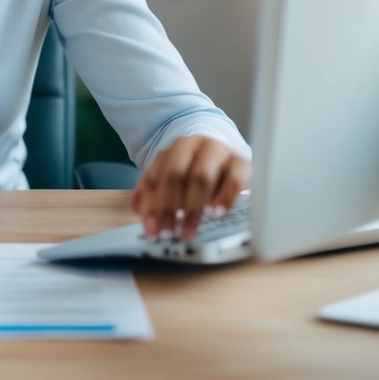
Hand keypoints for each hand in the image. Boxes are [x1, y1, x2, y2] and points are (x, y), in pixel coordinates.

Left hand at [130, 136, 250, 239]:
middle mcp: (196, 146)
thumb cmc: (198, 171)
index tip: (151, 229)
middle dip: (169, 208)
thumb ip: (153, 193)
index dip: (151, 204)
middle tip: (168, 233)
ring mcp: (220, 152)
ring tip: (188, 229)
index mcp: (175, 149)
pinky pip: (234, 180)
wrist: (231, 157)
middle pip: (176, 176)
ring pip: (201, 177)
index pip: (157, 176)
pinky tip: (214, 214)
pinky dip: (224, 198)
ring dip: (192, 208)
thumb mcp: (174, 178)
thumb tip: (136, 209)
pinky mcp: (242, 164)